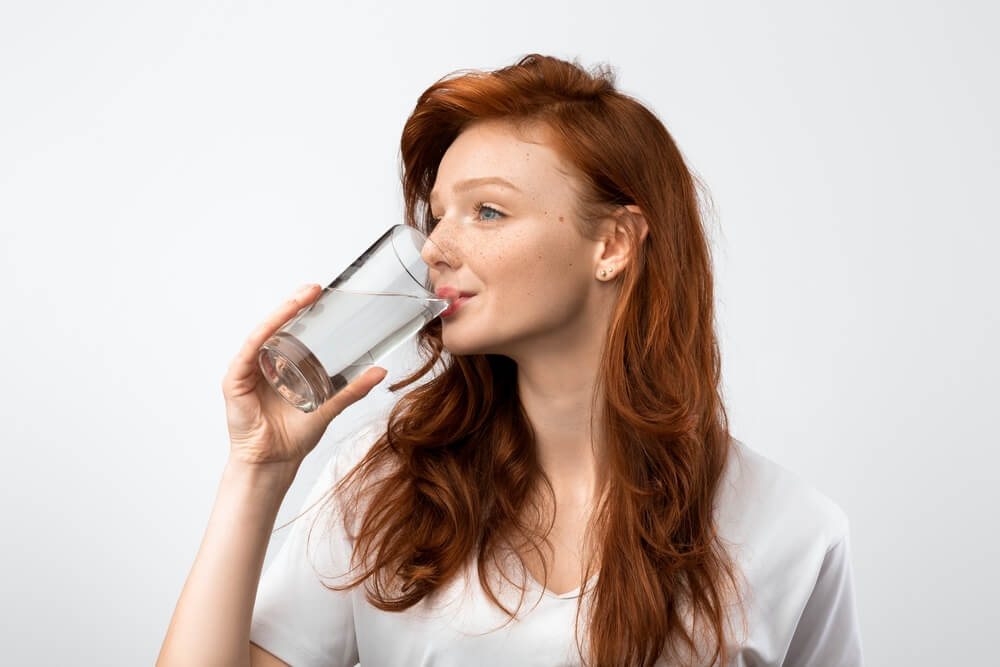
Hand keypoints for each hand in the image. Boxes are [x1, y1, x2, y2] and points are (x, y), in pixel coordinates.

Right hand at [221, 283, 387, 468]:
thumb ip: (352, 389)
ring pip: (262, 333)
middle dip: (294, 304)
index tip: (322, 293)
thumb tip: (381, 371)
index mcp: (279, 365)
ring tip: (300, 299)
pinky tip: (274, 324)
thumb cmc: (293, 436)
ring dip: (280, 313)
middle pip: (275, 326)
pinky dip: (261, 335)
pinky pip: (248, 351)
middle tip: (315, 288)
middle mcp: (261, 363)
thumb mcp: (328, 406)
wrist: (274, 463)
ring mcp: (246, 370)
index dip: (302, 309)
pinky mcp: (235, 381)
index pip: (289, 330)